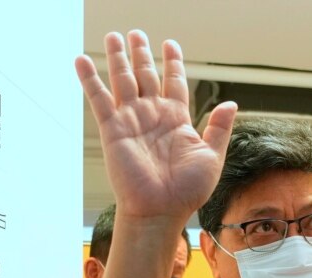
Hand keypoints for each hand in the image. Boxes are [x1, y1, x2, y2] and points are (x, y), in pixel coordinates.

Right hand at [75, 30, 236, 223]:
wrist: (161, 211)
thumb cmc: (187, 191)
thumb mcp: (212, 156)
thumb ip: (218, 128)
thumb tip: (230, 103)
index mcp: (177, 120)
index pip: (174, 82)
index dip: (172, 63)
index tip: (170, 44)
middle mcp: (153, 116)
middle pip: (146, 75)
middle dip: (141, 53)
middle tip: (136, 33)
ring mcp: (132, 120)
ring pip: (123, 80)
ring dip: (117, 58)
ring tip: (113, 36)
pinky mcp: (113, 129)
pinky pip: (99, 99)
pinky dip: (89, 79)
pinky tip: (81, 60)